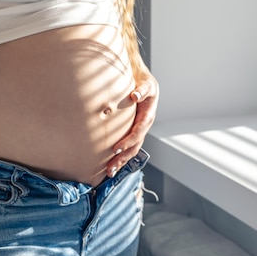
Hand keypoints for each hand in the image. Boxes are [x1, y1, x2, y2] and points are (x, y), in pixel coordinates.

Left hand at [106, 57, 158, 177]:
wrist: (145, 84)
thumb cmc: (145, 83)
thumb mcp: (147, 84)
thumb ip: (142, 90)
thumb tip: (135, 95)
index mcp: (147, 117)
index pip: (137, 133)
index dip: (127, 142)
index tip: (116, 149)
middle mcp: (144, 127)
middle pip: (134, 147)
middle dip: (122, 158)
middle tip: (110, 168)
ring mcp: (139, 130)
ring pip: (131, 150)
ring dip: (121, 162)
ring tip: (109, 172)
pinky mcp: (133, 131)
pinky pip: (128, 146)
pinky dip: (121, 156)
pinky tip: (112, 164)